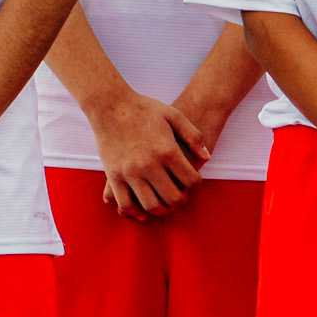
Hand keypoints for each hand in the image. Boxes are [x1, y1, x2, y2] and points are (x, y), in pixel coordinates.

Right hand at [91, 86, 209, 217]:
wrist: (110, 105)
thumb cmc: (144, 109)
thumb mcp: (174, 115)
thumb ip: (194, 136)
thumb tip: (207, 157)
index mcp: (167, 150)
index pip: (191, 180)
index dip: (196, 183)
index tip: (192, 180)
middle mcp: (149, 164)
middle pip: (173, 197)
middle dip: (181, 201)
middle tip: (181, 197)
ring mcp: (130, 172)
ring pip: (151, 205)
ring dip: (161, 210)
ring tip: (164, 204)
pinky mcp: (113, 176)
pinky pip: (125, 203)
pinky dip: (135, 211)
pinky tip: (142, 208)